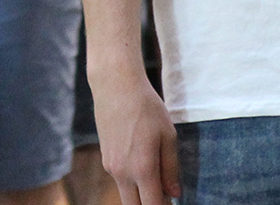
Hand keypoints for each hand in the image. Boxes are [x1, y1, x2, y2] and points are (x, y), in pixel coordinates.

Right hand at [93, 74, 181, 204]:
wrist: (115, 85)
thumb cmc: (146, 107)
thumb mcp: (167, 135)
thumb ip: (171, 168)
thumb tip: (174, 194)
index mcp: (142, 169)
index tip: (172, 204)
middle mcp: (122, 173)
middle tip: (165, 197)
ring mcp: (111, 167)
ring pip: (127, 194)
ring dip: (140, 195)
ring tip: (157, 179)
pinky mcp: (105, 158)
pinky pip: (120, 180)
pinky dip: (132, 181)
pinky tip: (142, 162)